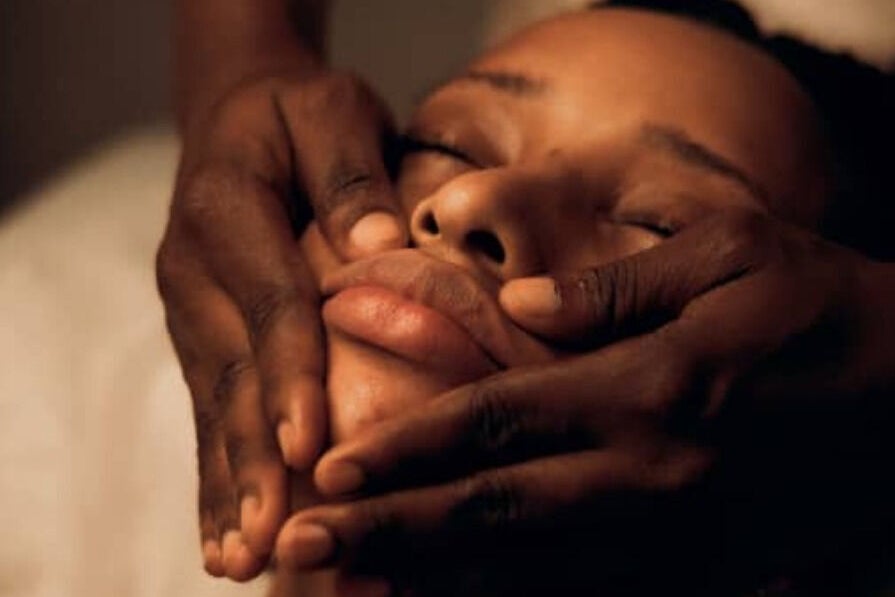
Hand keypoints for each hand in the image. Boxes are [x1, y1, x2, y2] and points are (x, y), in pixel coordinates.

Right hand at [156, 69, 404, 580]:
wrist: (239, 117)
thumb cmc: (300, 114)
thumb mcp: (330, 111)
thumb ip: (350, 171)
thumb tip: (379, 243)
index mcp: (227, 208)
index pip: (268, 302)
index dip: (289, 375)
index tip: (307, 444)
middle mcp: (194, 269)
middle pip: (230, 372)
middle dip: (251, 459)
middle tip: (270, 536)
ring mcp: (191, 310)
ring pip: (211, 405)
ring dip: (227, 486)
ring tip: (239, 558)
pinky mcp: (200, 338)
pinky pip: (207, 411)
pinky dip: (217, 476)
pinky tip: (227, 536)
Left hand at [273, 208, 894, 590]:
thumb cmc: (824, 301)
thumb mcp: (730, 252)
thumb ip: (614, 286)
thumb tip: (513, 304)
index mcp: (651, 389)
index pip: (499, 421)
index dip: (409, 446)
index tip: (330, 466)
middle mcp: (654, 476)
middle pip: (495, 513)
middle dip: (390, 532)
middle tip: (301, 544)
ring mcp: (681, 536)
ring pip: (535, 574)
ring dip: (437, 583)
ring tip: (354, 591)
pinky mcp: (709, 568)